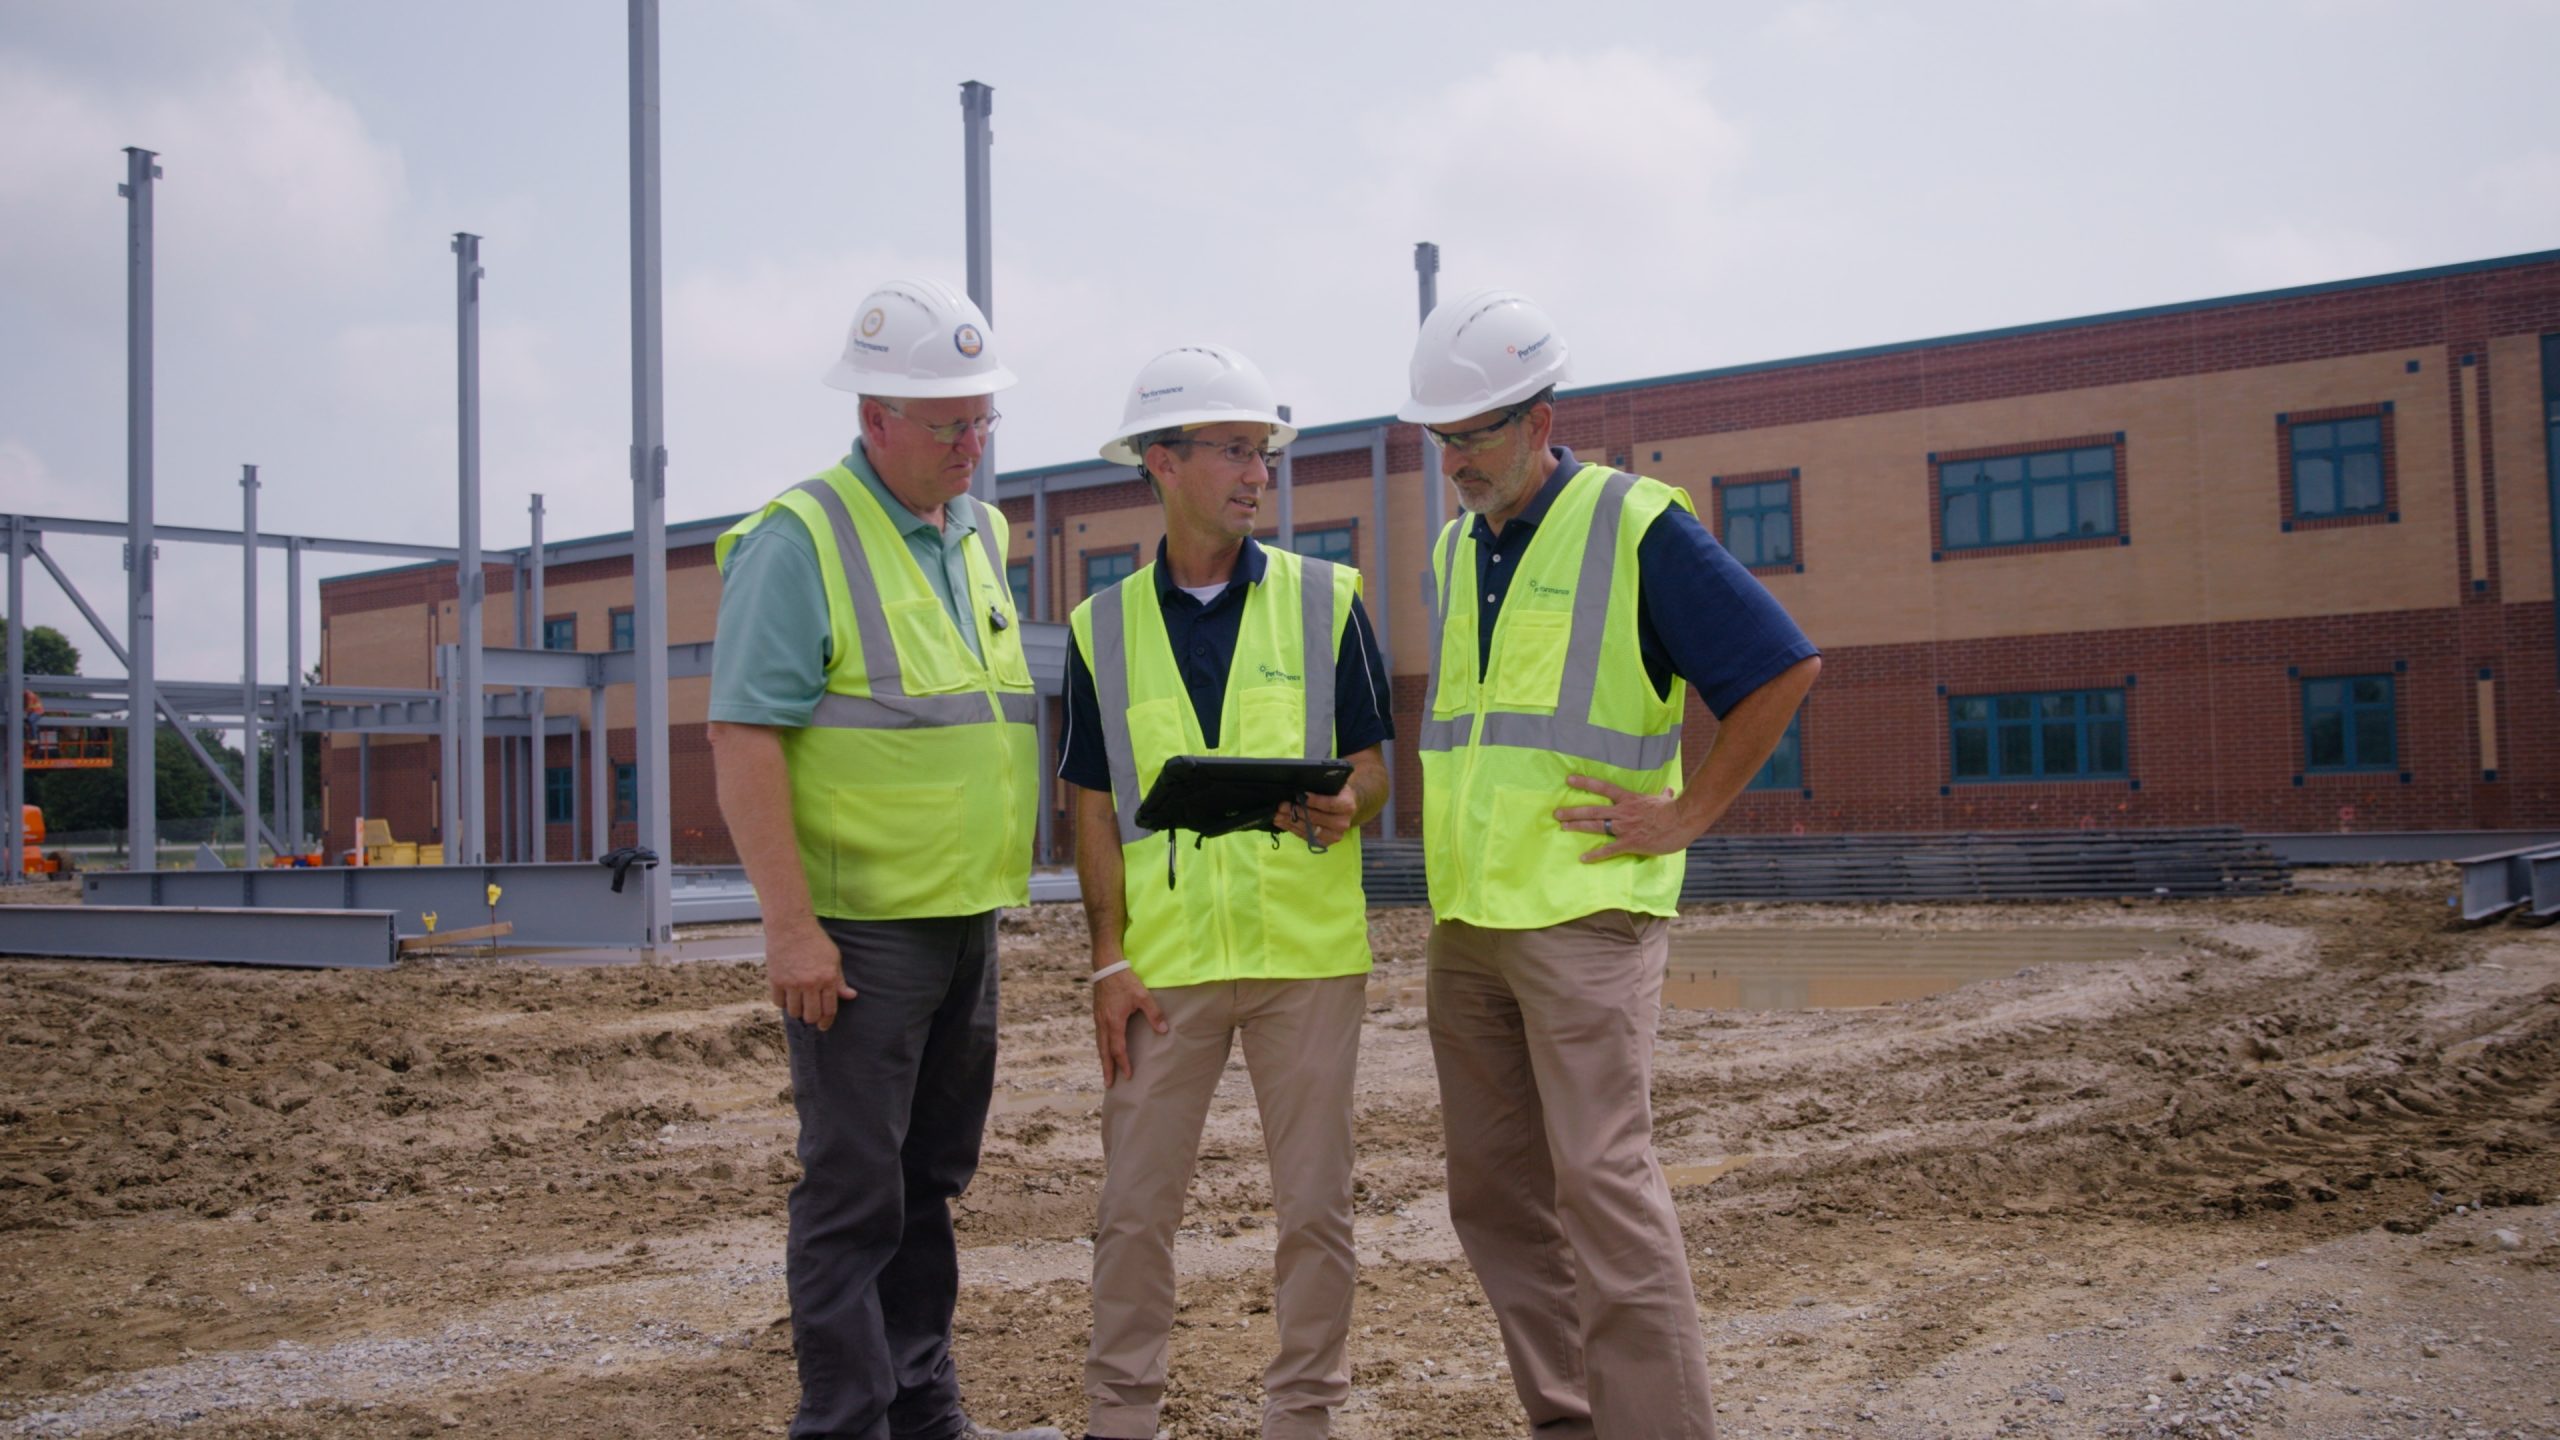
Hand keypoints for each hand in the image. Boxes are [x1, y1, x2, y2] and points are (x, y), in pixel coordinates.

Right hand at [767, 919, 856, 1029]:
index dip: (827, 1022)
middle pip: (811, 1016)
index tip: (824, 1026)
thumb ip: (840, 980)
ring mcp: (792, 983)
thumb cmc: (815, 941)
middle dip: (812, 1018)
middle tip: (811, 1014)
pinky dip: (783, 1002)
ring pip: (794, 1012)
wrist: (791, 926)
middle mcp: (810, 983)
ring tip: (798, 1002)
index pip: (829, 1010)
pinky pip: (778, 1003)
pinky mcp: (776, 980)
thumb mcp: (834, 959)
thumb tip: (850, 996)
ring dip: (797, 1011)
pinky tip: (787, 995)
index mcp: (827, 978)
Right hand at [1093, 967, 1167, 1087]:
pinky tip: (1105, 1047)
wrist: (1106, 965)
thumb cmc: (1125, 980)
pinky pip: (1098, 1035)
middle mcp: (1103, 1023)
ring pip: (1099, 1044)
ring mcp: (1098, 1018)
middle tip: (1108, 1084)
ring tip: (1106, 1070)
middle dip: (1107, 1068)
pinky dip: (1101, 1046)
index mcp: (1114, 1022)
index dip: (1123, 1063)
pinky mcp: (1098, 1012)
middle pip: (1104, 1051)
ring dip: (1103, 1058)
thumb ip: (1154, 1014)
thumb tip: (1164, 1031)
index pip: (1118, 1049)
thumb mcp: (1142, 996)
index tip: (1128, 1076)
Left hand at [1271, 787, 1359, 847]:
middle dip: (1296, 811)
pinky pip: (1306, 837)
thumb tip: (1300, 788)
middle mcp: (1342, 823)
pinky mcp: (1325, 843)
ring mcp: (1334, 836)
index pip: (1328, 804)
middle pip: (1316, 818)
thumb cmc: (1334, 793)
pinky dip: (1293, 829)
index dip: (1313, 800)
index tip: (1297, 795)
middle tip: (1282, 805)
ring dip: (1291, 822)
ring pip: (1309, 829)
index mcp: (1347, 806)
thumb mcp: (1332, 785)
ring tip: (1277, 815)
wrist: (1343, 808)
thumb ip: (1320, 786)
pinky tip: (1282, 822)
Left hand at [1555, 774, 1694, 861]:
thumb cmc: (1675, 810)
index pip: (1603, 788)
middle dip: (1573, 811)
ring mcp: (1625, 827)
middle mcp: (1623, 812)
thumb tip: (1668, 790)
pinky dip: (1595, 854)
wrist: (1682, 820)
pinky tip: (1583, 858)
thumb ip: (1663, 795)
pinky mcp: (1630, 842)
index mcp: (1629, 800)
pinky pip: (1609, 849)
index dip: (1585, 783)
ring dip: (1578, 826)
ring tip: (1562, 827)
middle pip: (1593, 810)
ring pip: (1596, 826)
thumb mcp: (1666, 800)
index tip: (1569, 780)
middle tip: (1556, 812)